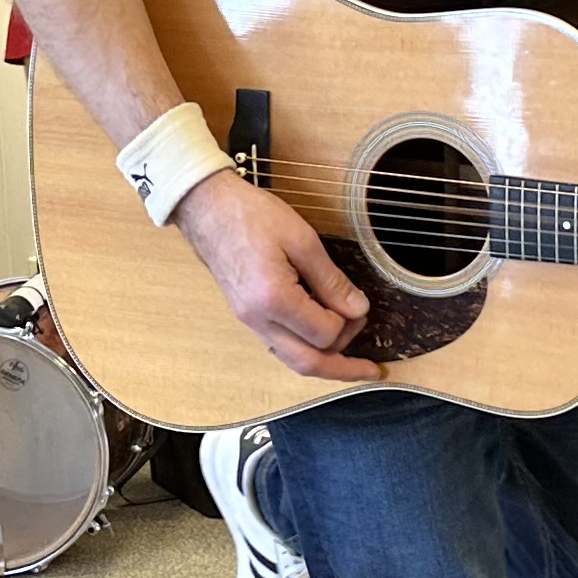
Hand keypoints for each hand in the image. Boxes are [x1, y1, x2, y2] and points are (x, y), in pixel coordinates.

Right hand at [172, 173, 378, 383]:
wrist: (207, 209)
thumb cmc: (251, 216)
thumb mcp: (302, 240)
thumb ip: (331, 280)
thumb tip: (357, 309)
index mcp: (273, 299)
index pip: (325, 333)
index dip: (349, 322)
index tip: (359, 304)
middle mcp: (258, 319)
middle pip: (307, 364)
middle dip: (343, 368)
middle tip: (370, 366)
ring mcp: (249, 321)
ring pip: (292, 360)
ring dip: (325, 362)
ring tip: (351, 356)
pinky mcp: (247, 316)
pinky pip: (280, 346)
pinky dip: (305, 349)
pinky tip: (321, 339)